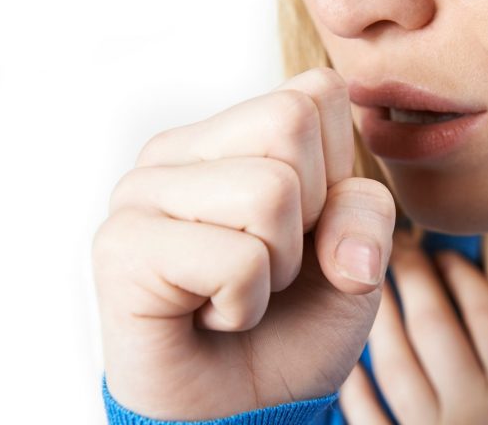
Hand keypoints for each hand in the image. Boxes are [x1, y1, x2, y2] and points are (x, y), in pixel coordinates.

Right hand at [93, 68, 395, 419]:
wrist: (244, 402)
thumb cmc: (294, 323)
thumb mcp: (358, 263)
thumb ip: (366, 217)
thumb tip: (343, 239)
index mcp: (233, 134)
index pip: (317, 93)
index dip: (339, 175)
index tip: (308, 230)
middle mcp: (179, 149)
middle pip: (291, 124)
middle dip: (310, 218)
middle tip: (271, 265)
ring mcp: (142, 192)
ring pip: (269, 190)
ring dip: (277, 268)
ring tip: (241, 291)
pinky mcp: (121, 247)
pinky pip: (236, 258)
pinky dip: (246, 304)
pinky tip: (211, 314)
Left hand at [340, 231, 487, 423]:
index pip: (483, 312)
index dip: (461, 275)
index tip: (442, 249)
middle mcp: (470, 405)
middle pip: (434, 326)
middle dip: (414, 279)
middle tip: (396, 244)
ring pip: (397, 362)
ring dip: (382, 318)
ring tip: (369, 282)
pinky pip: (371, 419)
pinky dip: (356, 387)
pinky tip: (346, 361)